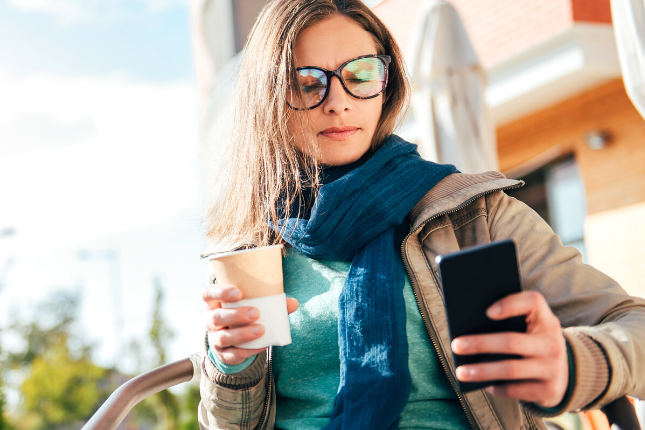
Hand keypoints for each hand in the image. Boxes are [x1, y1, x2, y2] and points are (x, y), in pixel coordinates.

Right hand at [203, 283, 298, 364]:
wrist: (237, 340)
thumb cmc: (245, 314)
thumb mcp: (253, 305)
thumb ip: (272, 303)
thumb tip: (293, 303)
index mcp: (214, 303)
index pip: (208, 294)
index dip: (220, 292)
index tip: (238, 292)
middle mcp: (210, 320)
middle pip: (216, 317)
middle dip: (235, 315)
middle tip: (256, 313)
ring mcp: (215, 338)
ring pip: (223, 337)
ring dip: (242, 334)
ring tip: (261, 330)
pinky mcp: (223, 354)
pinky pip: (233, 354)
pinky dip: (248, 350)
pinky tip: (262, 345)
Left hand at [450, 291, 567, 407]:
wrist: (565, 374)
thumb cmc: (533, 342)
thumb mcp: (529, 328)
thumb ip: (508, 321)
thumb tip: (468, 328)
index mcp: (546, 320)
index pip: (533, 302)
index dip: (510, 305)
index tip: (486, 312)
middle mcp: (553, 343)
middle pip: (511, 341)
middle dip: (480, 343)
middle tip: (456, 345)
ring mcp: (553, 368)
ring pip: (510, 369)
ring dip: (482, 371)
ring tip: (461, 372)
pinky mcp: (549, 390)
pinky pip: (516, 390)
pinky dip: (496, 387)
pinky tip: (482, 385)